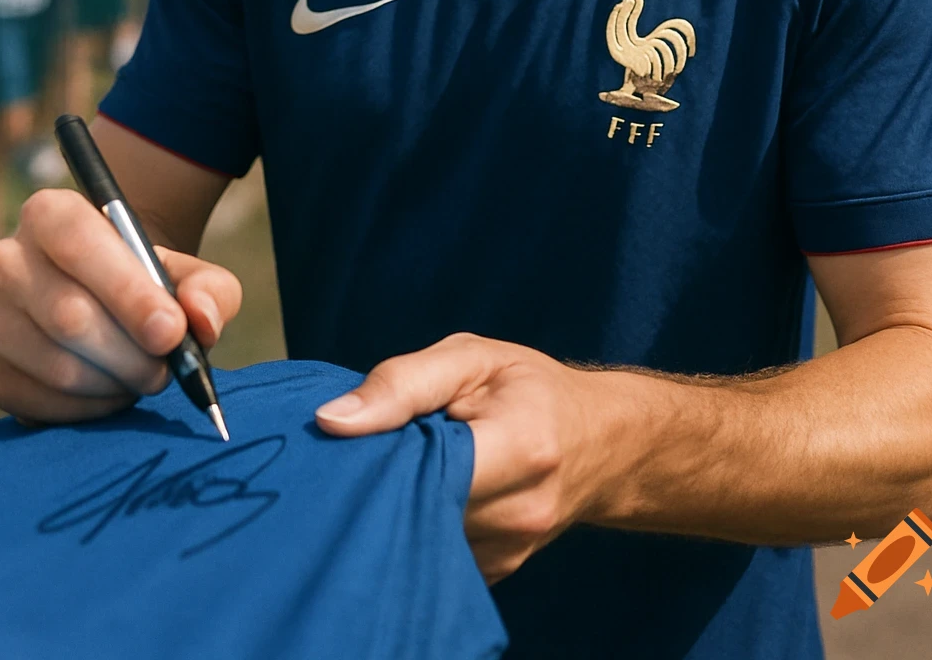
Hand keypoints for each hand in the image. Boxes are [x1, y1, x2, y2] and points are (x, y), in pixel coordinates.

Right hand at [0, 189, 241, 424]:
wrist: (109, 311)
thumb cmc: (150, 286)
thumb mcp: (190, 275)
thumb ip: (209, 290)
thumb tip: (200, 320)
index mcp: (50, 214)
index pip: (80, 243)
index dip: (128, 292)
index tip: (170, 332)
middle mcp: (6, 260)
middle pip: (69, 315)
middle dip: (132, 352)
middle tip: (166, 369)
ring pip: (58, 365)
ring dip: (116, 382)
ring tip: (144, 375)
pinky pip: (43, 403)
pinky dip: (91, 408)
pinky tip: (114, 391)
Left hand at [315, 333, 627, 583]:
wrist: (600, 444)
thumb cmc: (530, 387)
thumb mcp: (473, 357)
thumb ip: (404, 382)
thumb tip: (330, 421)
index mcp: (522, 447)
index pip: (427, 470)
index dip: (379, 454)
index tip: (349, 437)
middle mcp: (519, 512)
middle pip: (417, 510)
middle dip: (382, 481)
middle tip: (363, 451)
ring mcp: (508, 553)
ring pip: (419, 539)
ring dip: (397, 506)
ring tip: (397, 469)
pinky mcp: (494, 574)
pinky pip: (432, 556)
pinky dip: (415, 527)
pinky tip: (416, 497)